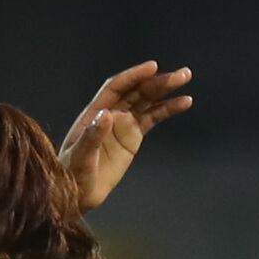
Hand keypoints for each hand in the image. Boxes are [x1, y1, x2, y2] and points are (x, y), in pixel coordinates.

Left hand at [59, 61, 194, 210]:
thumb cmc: (73, 173)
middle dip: (158, 81)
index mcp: (95, 112)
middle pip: (137, 91)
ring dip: (166, 90)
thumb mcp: (80, 156)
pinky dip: (168, 109)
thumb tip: (106, 114)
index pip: (117, 87)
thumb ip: (92, 135)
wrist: (79, 192)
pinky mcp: (133, 137)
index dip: (134, 76)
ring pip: (147, 101)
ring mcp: (123, 124)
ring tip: (185, 79)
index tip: (153, 67)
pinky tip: (184, 102)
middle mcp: (111, 113)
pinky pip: (153, 118)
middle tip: (181, 75)